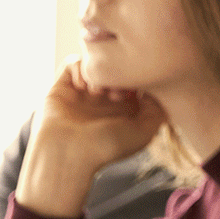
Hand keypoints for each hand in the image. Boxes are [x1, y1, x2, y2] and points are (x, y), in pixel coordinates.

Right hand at [14, 58, 165, 218]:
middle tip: (117, 92)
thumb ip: (157, 111)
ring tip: (98, 92)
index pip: (137, 80)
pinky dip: (79, 69)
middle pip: (118, 69)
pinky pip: (73, 64)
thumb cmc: (106, 147)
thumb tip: (154, 90)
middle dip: (121, 74)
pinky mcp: (62, 87)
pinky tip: (83, 87)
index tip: (138, 89)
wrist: (67, 154)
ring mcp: (84, 93)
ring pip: (97, 64)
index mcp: (125, 110)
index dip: (140, 78)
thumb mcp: (143, 133)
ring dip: (100, 71)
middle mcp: (104, 100)